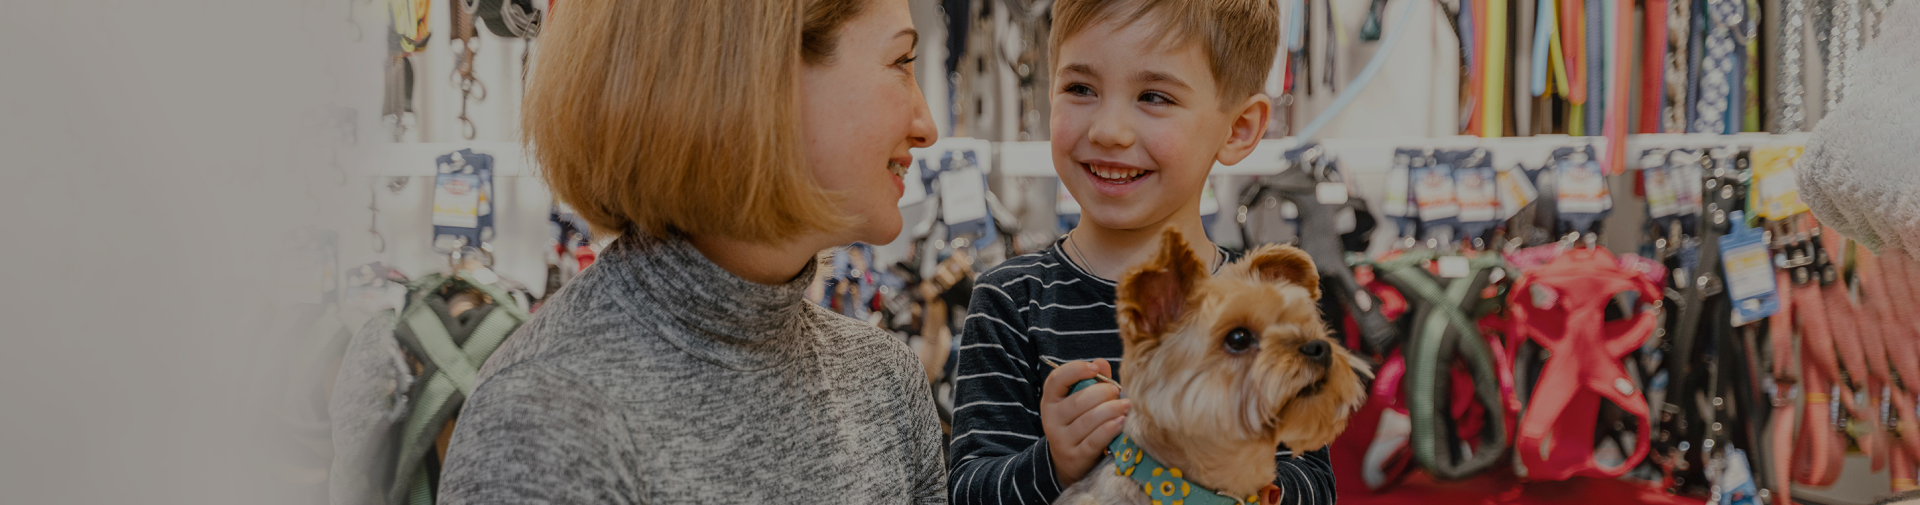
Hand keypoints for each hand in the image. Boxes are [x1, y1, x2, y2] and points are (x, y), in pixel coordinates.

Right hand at [1041, 359, 1128, 487]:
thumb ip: (1092, 382)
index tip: (1095, 369)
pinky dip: (1109, 430)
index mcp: (1051, 400)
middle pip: (1077, 401)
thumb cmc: (1079, 422)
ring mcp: (1062, 440)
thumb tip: (1101, 362)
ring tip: (1126, 405)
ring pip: (1088, 421)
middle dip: (1101, 393)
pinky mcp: (1076, 456)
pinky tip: (1121, 422)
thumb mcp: (1080, 402)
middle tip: (1116, 391)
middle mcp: (1052, 419)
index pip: (1056, 380)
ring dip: (1110, 410)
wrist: (1069, 461)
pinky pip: (1094, 440)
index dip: (1075, 370)